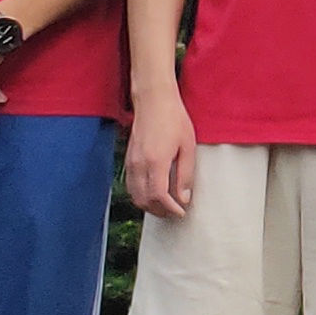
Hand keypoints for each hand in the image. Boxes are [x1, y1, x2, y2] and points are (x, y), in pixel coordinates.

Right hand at [125, 96, 201, 216]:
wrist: (154, 101)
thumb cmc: (174, 119)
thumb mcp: (187, 146)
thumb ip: (185, 174)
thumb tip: (184, 198)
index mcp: (156, 161)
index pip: (158, 196)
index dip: (170, 209)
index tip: (181, 213)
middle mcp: (139, 165)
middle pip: (144, 200)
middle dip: (160, 211)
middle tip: (175, 212)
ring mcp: (131, 163)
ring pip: (135, 196)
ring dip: (149, 205)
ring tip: (166, 206)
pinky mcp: (128, 160)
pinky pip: (131, 186)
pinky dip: (141, 195)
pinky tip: (154, 193)